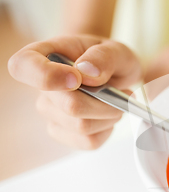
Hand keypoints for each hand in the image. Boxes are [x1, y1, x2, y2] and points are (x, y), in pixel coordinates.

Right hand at [8, 35, 141, 148]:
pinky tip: (108, 116)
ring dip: (109, 116)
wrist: (115, 74)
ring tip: (116, 102)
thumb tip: (87, 72)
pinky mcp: (63, 132)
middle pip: (70, 106)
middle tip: (122, 93)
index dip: (46, 76)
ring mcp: (50, 111)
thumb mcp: (116, 49)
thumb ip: (103, 56)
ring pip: (82, 127)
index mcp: (44, 55)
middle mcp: (42, 86)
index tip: (77, 79)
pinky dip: (107, 130)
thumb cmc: (108, 59)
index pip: (22, 66)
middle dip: (105, 103)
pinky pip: (88, 141)